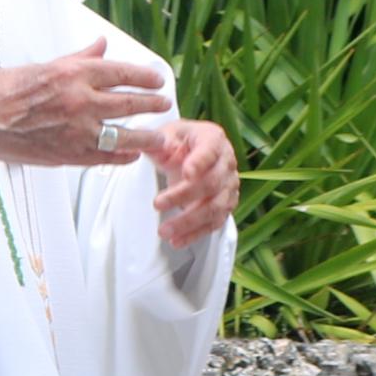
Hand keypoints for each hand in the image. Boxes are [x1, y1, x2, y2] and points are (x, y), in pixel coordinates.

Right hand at [0, 37, 174, 174]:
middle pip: (130, 103)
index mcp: (73, 74)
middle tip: (164, 103)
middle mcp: (81, 101)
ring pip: (126, 135)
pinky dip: (123, 156)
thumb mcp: (42, 66)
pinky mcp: (70, 154)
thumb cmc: (3, 92)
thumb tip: (101, 45)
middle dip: (153, 104)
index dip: (145, 76)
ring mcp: (78, 131)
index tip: (157, 79)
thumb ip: (77, 58)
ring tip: (160, 136)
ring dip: (147, 135)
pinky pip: (107, 157)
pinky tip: (132, 155)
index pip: (121, 72)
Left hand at [144, 118, 236, 248]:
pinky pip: (214, 223)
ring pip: (214, 207)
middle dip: (183, 196)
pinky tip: (176, 241)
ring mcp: (229, 186)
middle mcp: (227, 162)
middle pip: (211, 183)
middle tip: (157, 204)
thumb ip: (156, 140)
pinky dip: (195, 234)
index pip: (210, 150)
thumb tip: (147, 144)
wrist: (190, 152)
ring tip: (164, 231)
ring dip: (189, 221)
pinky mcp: (226, 205)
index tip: (186, 173)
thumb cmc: (178, 141)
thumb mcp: (165, 134)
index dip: (200, 162)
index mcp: (213, 139)